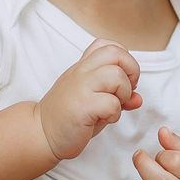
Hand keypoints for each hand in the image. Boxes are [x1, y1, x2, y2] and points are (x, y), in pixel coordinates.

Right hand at [37, 39, 141, 159]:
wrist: (41, 134)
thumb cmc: (69, 117)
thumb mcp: (94, 101)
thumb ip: (116, 95)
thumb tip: (137, 98)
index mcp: (83, 67)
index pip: (107, 45)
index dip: (124, 59)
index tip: (123, 79)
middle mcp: (81, 72)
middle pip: (116, 53)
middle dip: (131, 72)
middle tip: (125, 91)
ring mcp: (80, 87)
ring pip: (116, 76)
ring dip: (123, 93)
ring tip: (114, 107)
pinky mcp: (82, 106)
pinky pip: (111, 103)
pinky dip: (115, 113)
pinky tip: (104, 119)